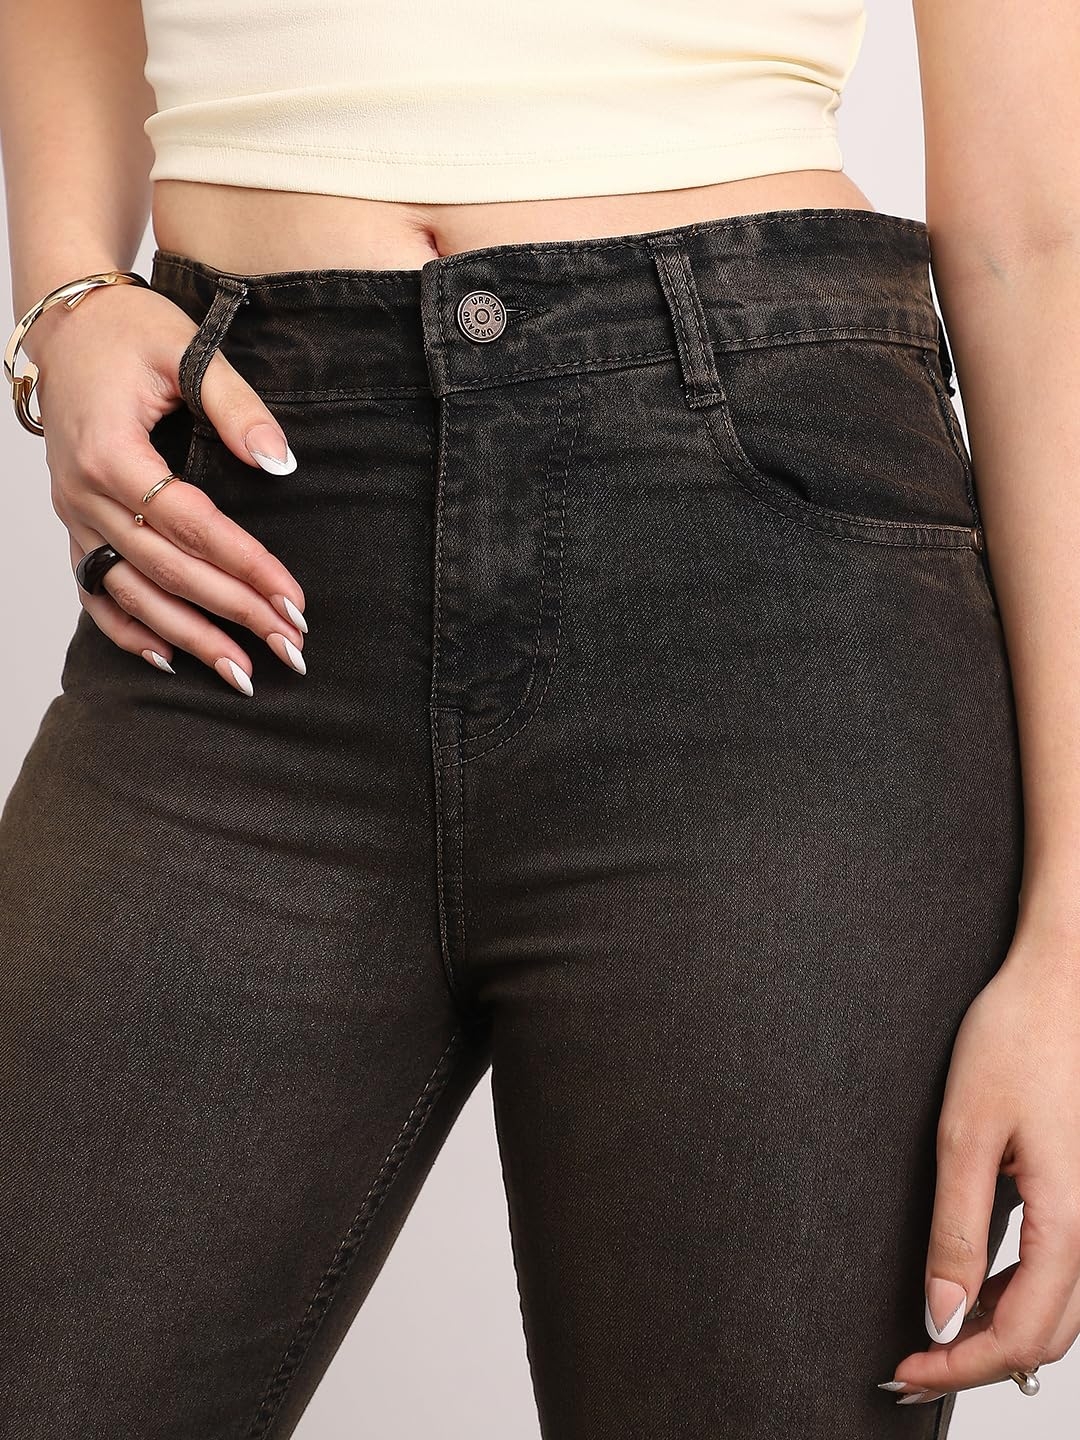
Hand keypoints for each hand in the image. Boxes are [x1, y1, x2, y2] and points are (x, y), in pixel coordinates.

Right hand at [33, 280, 307, 693]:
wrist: (67, 323)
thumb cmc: (129, 331)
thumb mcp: (187, 349)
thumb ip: (236, 406)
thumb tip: (280, 462)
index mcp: (111, 452)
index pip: (191, 525)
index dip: (246, 565)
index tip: (293, 598)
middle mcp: (84, 494)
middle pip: (167, 570)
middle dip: (233, 613)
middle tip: (289, 647)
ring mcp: (74, 515)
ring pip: (132, 592)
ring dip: (189, 637)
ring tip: (242, 675)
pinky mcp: (75, 524)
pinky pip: (94, 590)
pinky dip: (128, 630)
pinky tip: (168, 660)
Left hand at [879, 907, 1079, 1404]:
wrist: (1061, 982)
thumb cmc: (1016, 1038)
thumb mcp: (965, 1133)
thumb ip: (955, 1232)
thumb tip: (941, 1316)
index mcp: (1069, 1220)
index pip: (1020, 1337)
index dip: (959, 1367)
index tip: (906, 1372)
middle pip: (1045, 1338)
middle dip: (978, 1361)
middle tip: (912, 1365)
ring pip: (1060, 1312)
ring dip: (1000, 1332)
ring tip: (936, 1334)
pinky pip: (1062, 1272)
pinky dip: (1020, 1295)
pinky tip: (976, 1285)